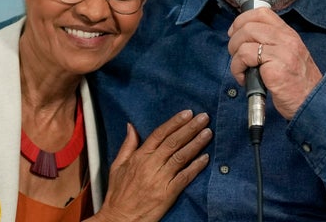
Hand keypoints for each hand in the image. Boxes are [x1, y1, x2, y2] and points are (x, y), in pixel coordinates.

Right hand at [92, 110, 211, 220]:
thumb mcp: (117, 166)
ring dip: (196, 143)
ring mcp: (160, 179)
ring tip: (208, 132)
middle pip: (173, 142)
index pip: (159, 134)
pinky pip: (184, 177)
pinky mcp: (168, 193)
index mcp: (139, 157)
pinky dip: (196, 167)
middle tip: (203, 117)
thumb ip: (127, 145)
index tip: (187, 113)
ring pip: (181, 156)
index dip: (175, 122)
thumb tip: (131, 126)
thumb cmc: (118, 194)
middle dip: (190, 128)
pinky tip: (206, 158)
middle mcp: (150, 165)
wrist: (120, 219)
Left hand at [228, 8, 322, 119]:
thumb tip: (245, 36)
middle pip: (248, 25)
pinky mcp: (274, 68)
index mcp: (289, 34)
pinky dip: (237, 68)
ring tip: (241, 70)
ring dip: (235, 56)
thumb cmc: (298, 84)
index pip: (262, 13)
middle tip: (235, 55)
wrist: (312, 103)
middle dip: (234, 40)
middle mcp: (286, 39)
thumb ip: (273, 43)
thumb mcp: (289, 55)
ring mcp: (281, 53)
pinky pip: (244, 57)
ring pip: (243, 40)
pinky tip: (244, 79)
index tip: (235, 33)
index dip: (242, 20)